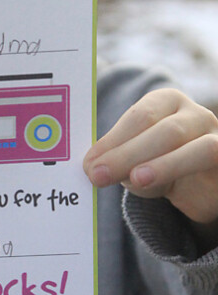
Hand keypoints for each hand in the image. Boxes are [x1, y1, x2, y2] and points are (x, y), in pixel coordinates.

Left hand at [83, 89, 217, 234]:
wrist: (194, 184)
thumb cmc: (154, 161)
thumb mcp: (131, 158)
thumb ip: (115, 159)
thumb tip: (92, 168)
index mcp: (166, 102)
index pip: (141, 115)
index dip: (114, 140)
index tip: (89, 163)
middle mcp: (196, 115)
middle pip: (166, 131)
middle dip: (129, 154)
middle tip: (99, 176)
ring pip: (200, 149)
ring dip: (165, 166)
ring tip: (136, 180)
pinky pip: (215, 170)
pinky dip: (192, 181)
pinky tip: (170, 193)